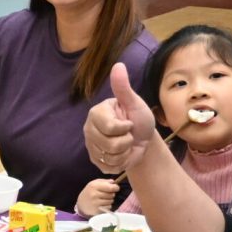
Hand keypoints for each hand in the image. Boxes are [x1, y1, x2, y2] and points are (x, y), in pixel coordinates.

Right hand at [76, 178, 118, 215]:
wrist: (81, 204)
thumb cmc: (90, 192)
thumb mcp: (94, 183)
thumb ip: (104, 181)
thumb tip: (114, 182)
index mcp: (94, 186)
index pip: (111, 187)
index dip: (116, 187)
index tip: (115, 188)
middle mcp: (94, 194)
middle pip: (112, 194)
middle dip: (111, 194)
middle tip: (106, 194)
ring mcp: (95, 203)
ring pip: (111, 201)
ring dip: (109, 200)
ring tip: (103, 199)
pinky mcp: (97, 210)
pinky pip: (108, 207)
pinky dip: (107, 206)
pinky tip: (102, 205)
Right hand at [84, 63, 157, 178]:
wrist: (143, 140)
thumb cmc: (139, 118)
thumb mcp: (134, 103)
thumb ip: (123, 87)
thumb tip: (118, 65)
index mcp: (96, 113)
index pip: (110, 127)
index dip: (125, 128)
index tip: (129, 122)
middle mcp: (89, 129)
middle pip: (110, 144)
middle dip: (126, 141)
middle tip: (128, 134)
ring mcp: (91, 146)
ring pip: (110, 157)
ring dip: (125, 152)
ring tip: (126, 144)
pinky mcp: (95, 160)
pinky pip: (109, 166)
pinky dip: (121, 162)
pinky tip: (122, 154)